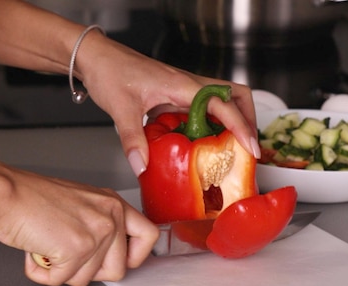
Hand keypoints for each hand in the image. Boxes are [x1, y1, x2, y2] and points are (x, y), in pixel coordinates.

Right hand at [0, 167, 157, 285]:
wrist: (5, 192)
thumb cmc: (30, 197)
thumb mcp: (79, 203)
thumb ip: (98, 224)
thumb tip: (104, 255)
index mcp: (112, 203)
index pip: (148, 236)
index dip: (133, 257)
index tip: (117, 261)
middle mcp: (110, 216)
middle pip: (117, 270)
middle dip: (87, 270)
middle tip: (66, 253)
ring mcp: (95, 233)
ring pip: (86, 279)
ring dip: (61, 270)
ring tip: (46, 245)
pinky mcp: (76, 249)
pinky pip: (60, 281)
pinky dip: (42, 273)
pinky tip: (35, 251)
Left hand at [75, 35, 259, 175]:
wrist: (97, 58)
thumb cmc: (110, 72)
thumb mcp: (120, 109)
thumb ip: (132, 139)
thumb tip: (142, 166)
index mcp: (182, 85)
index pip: (224, 104)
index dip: (241, 127)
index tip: (250, 148)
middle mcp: (188, 84)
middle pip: (235, 95)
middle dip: (248, 119)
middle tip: (247, 146)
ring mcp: (183, 88)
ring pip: (222, 99)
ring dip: (233, 119)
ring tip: (231, 145)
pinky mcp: (175, 94)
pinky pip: (203, 106)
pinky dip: (212, 122)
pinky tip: (201, 141)